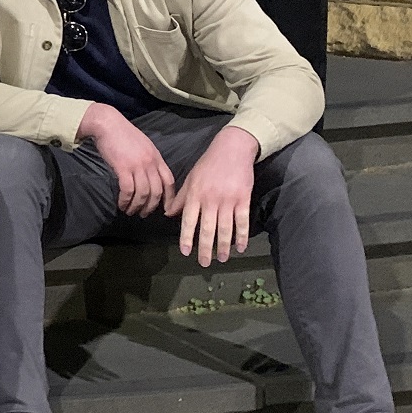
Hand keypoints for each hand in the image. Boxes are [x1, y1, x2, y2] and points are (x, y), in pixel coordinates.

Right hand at [80, 102, 174, 216]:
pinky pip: (128, 190)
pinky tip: (121, 204)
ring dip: (137, 206)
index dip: (169, 197)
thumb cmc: (123, 134)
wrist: (108, 124)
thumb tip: (150, 176)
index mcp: (157, 157)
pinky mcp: (123, 168)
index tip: (165, 208)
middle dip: (151, 206)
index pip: (169, 181)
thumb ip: (149, 160)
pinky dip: (125, 200)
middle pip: (157, 191)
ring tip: (130, 211)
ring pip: (143, 193)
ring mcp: (138, 165)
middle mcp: (150, 163)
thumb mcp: (143, 145)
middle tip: (143, 214)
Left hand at [164, 125, 256, 266]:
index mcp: (195, 194)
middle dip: (205, 248)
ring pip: (225, 228)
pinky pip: (242, 221)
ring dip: (224, 246)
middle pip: (207, 228)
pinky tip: (241, 247)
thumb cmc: (208, 164)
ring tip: (222, 259)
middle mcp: (210, 199)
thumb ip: (181, 198)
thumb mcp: (191, 178)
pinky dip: (242, 236)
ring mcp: (228, 200)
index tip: (185, 252)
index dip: (187, 237)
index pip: (189, 220)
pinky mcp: (243, 199)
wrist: (232, 149)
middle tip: (204, 264)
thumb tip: (168, 214)